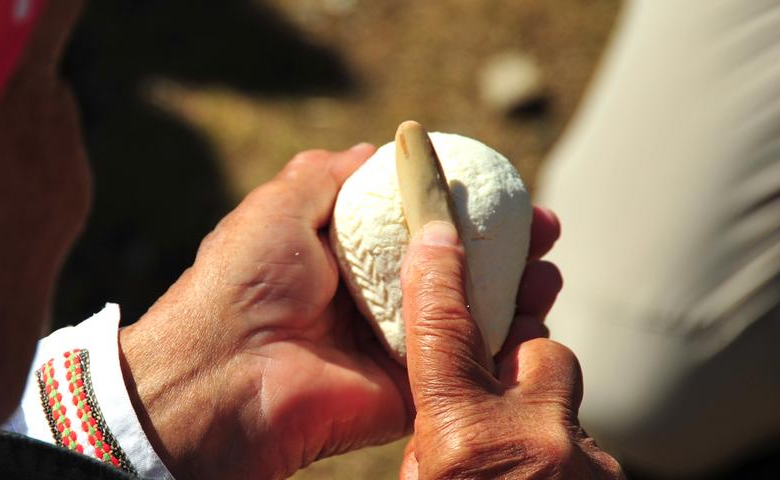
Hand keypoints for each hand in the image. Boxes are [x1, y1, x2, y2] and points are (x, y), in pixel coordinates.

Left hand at [120, 145, 573, 477]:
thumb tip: (373, 150)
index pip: (414, 230)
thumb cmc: (245, 279)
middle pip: (454, 271)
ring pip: (472, 315)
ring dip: (519, 288)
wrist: (229, 370)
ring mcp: (395, 349)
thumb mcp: (280, 205)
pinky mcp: (413, 392)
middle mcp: (371, 303)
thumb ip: (328, 176)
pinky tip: (541, 302)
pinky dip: (511, 337)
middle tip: (544, 225)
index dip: (460, 208)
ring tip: (550, 261)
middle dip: (505, 248)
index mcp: (340, 261)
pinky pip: (470, 362)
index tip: (503, 187)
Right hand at [397, 219, 622, 478]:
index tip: (438, 230)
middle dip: (518, 356)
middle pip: (539, 351)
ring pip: (566, 403)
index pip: (447, 331)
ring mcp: (590, 462)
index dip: (440, 274)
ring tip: (516, 447)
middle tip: (495, 385)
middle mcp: (538, 438)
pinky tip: (539, 478)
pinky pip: (584, 447)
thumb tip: (442, 428)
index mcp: (471, 441)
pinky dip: (558, 457)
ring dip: (537, 414)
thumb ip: (433, 448)